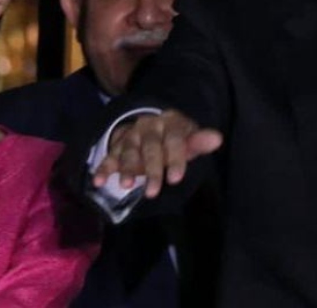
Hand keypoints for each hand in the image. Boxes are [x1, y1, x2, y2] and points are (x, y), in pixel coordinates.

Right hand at [91, 109, 222, 197]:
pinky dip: (103, 169)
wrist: (151, 127)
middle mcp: (148, 126)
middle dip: (151, 170)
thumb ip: (199, 142)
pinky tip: (99, 182)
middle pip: (150, 147)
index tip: (175, 180)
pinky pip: (109, 156)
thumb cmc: (175, 140)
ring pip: (128, 151)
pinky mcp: (117, 145)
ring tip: (126, 186)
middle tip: (152, 193)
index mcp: (170, 123)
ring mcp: (131, 135)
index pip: (173, 140)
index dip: (174, 159)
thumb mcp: (189, 139)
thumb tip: (217, 138)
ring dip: (126, 169)